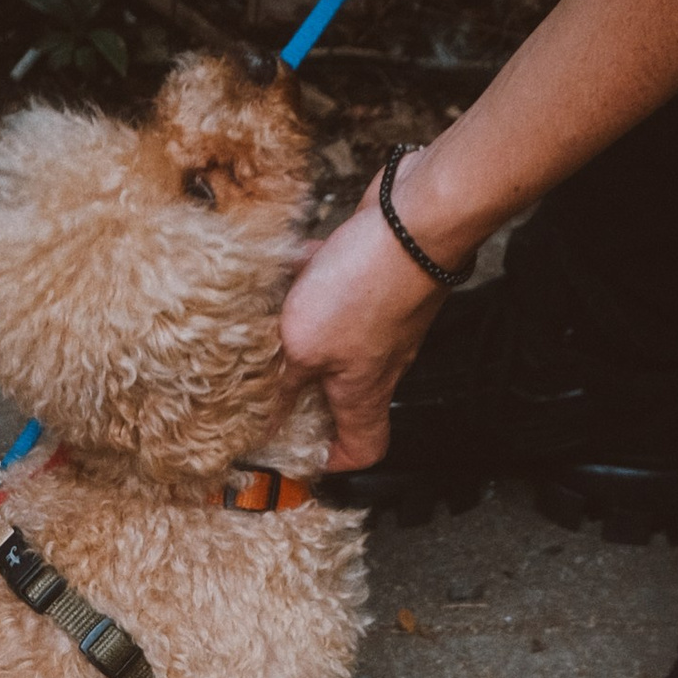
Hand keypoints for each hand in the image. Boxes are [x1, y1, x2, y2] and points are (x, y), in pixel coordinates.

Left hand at [278, 168, 463, 471]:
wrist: (415, 216)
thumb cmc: (367, 286)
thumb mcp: (302, 347)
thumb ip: (280, 385)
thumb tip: (264, 421)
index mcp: (364, 391)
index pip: (363, 450)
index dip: (333, 460)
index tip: (298, 453)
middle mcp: (378, 361)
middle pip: (341, 394)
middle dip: (299, 388)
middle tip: (261, 381)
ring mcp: (379, 319)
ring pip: (330, 337)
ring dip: (297, 326)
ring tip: (264, 316)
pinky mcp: (374, 280)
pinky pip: (333, 288)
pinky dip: (310, 277)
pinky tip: (287, 263)